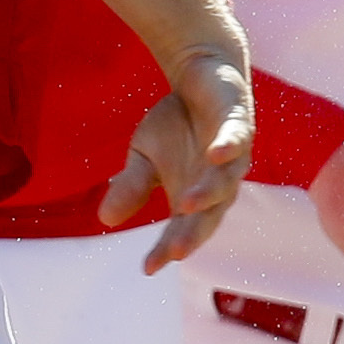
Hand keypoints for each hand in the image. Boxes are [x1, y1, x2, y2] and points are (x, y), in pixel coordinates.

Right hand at [100, 43, 253, 266]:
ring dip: (207, 193)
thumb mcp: (144, 155)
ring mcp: (232, 155)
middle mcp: (219, 183)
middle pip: (209, 215)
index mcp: (195, 196)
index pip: (182, 229)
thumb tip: (105, 220)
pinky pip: (236, 139)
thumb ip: (132, 186)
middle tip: (176, 251)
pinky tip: (215, 154)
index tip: (149, 267)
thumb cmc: (176, 124)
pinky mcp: (238, 123)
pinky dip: (228, 146)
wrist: (200, 76)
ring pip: (224, 181)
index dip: (166, 247)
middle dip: (193, 233)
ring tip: (185, 204)